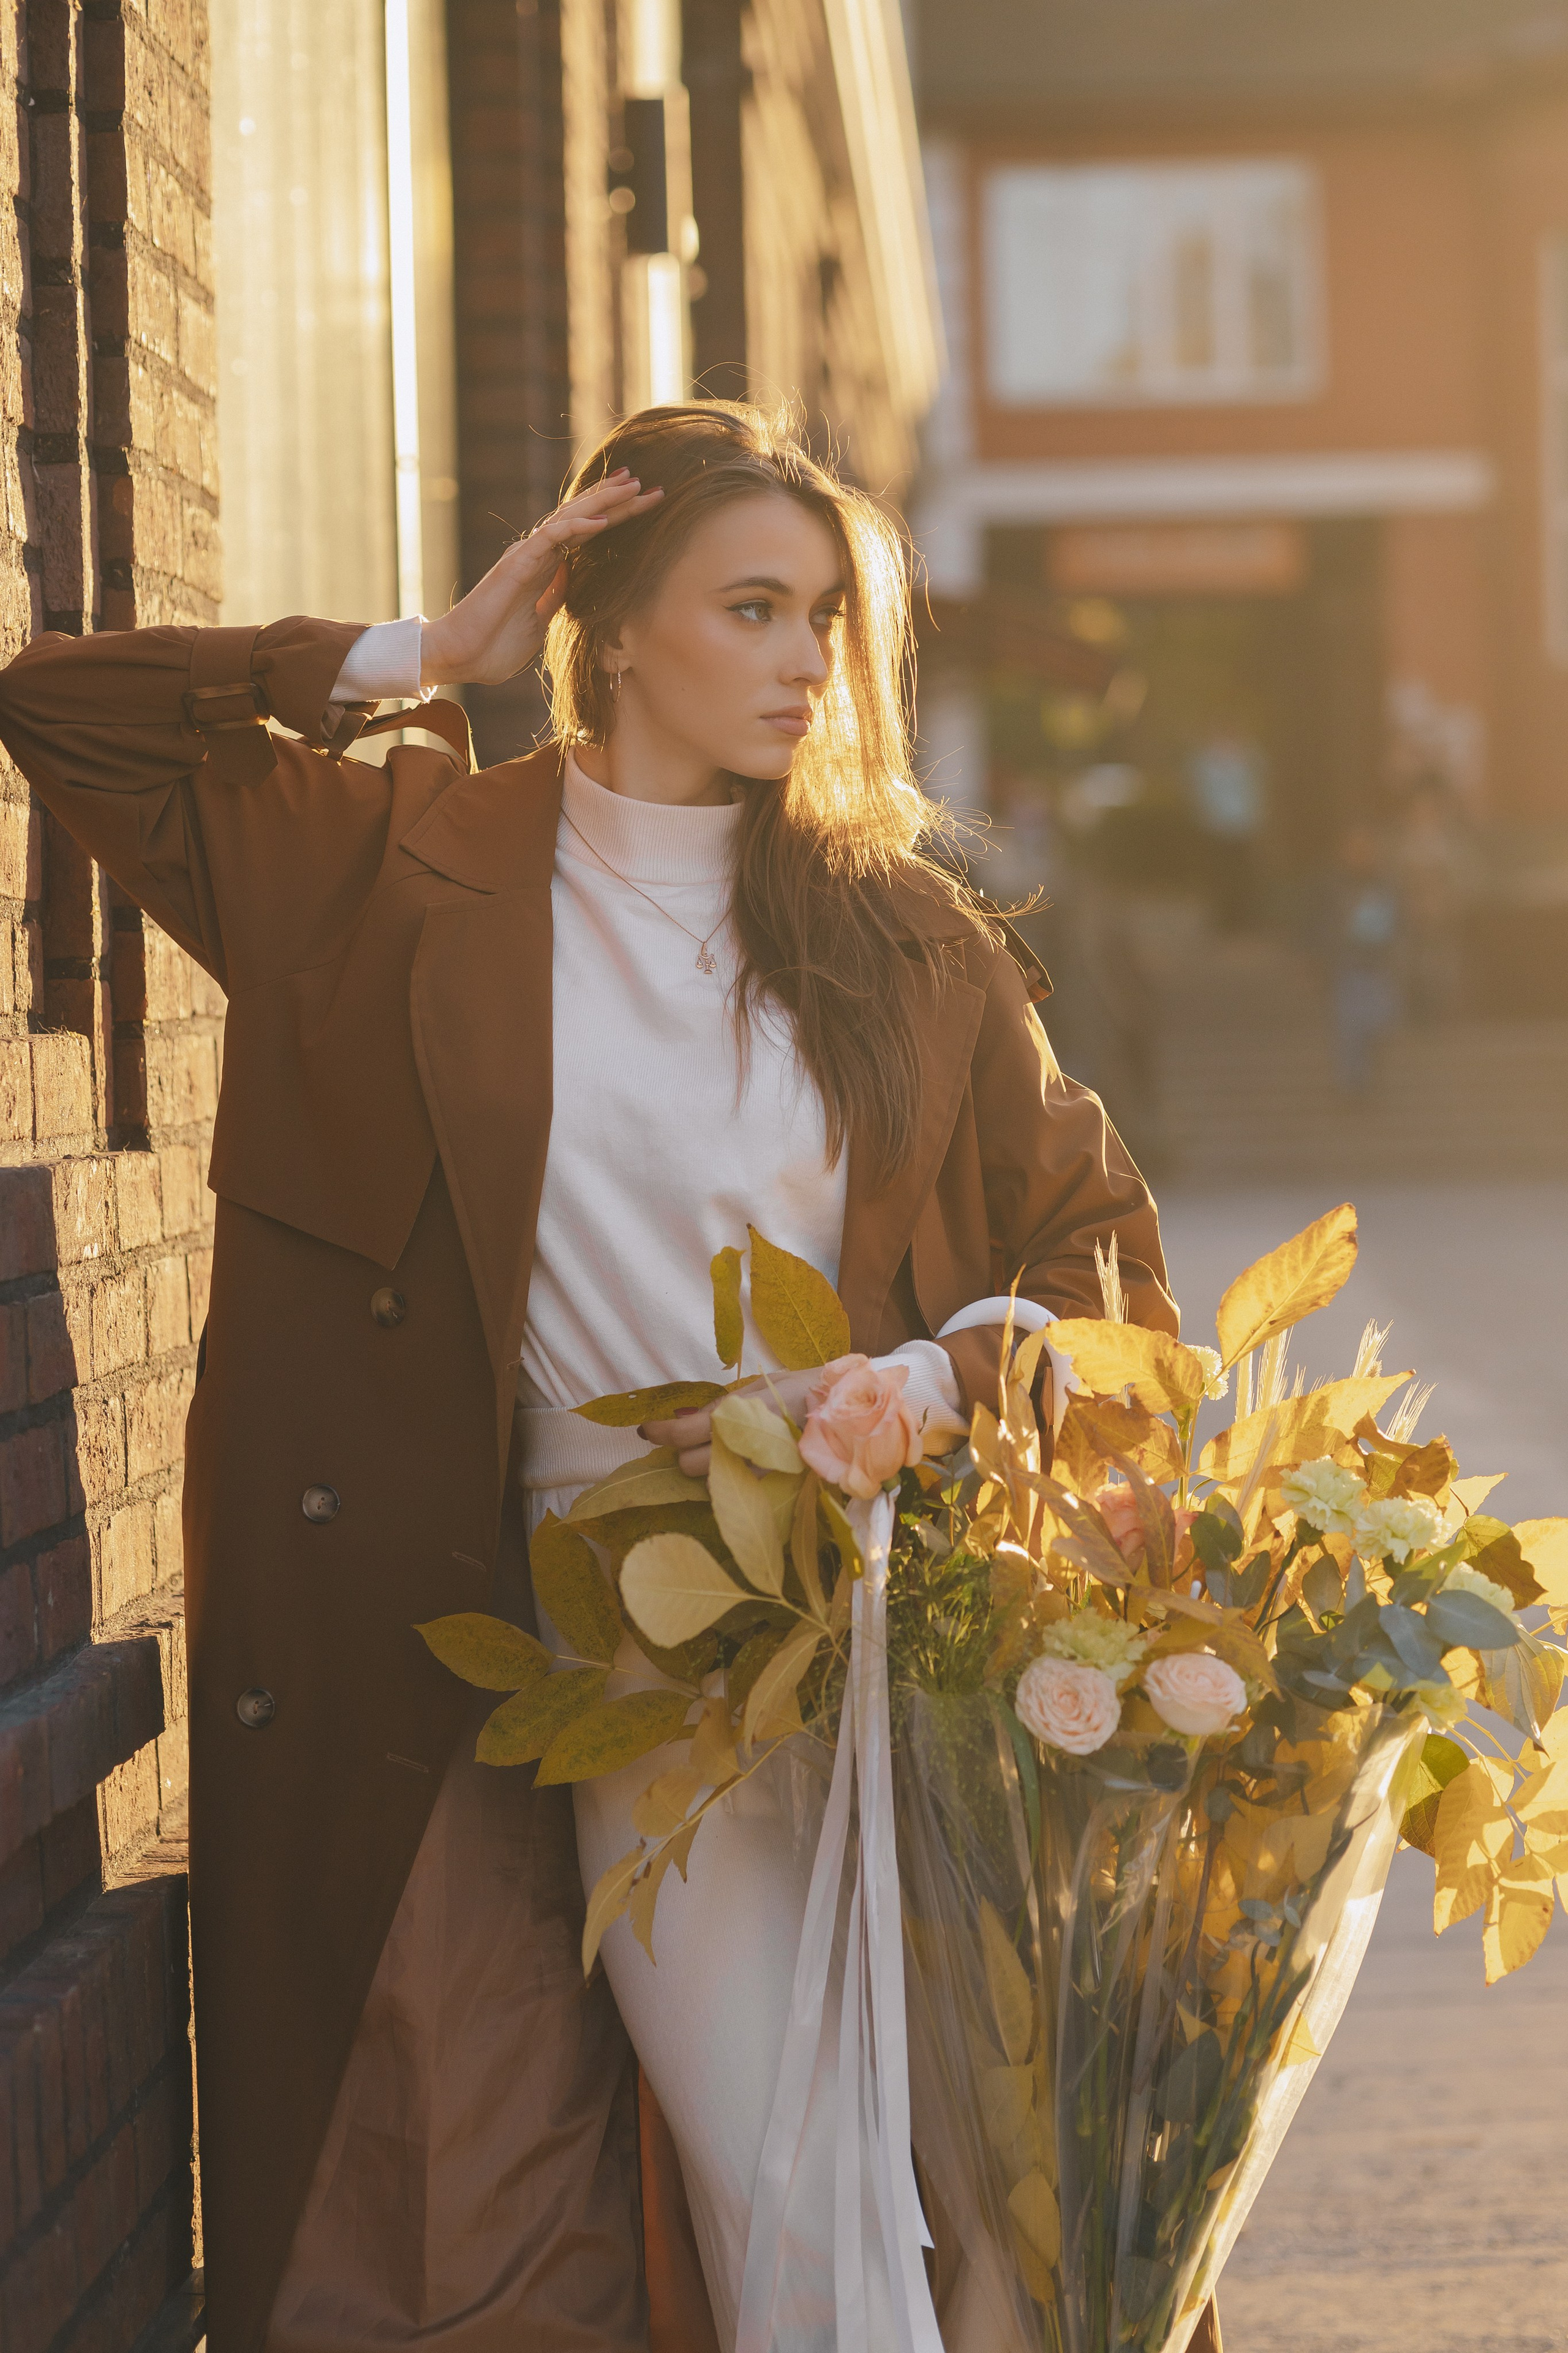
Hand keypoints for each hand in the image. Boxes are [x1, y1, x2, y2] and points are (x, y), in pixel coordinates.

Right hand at [419, 470, 663, 687]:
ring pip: (570, 518)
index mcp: (545, 568)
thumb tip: (573, 584)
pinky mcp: (516, 566)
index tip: (639, 502)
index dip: (612, 516)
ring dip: (603, 501)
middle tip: (648, 483)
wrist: (460, 657)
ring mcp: (527, 557)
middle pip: (583, 517)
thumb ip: (555, 599)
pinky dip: (576, 527)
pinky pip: (550, 539)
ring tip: (633, 486)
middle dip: (616, 500)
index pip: (585, 533)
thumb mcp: (540, 623)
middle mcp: (537, 554)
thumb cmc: (494, 646)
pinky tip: (602, 519)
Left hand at [640, 1367, 818, 1476]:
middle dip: (687, 1453)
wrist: (850, 1412)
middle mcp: (743, 1447)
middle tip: (695, 1439)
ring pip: (712, 1482)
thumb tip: (684, 1418)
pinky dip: (732, 1479)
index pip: (682, 1434)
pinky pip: (736, 1490)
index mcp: (736, 1415)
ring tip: (726, 1449)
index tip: (647, 1430)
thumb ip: (721, 1406)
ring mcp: (758, 1472)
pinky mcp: (773, 1488)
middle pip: (689, 1466)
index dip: (658, 1432)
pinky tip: (743, 1464)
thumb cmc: (803, 1390)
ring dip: (710, 1468)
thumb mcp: (760, 1386)